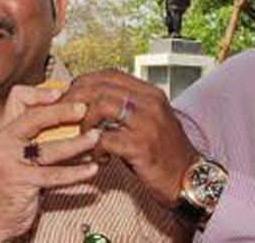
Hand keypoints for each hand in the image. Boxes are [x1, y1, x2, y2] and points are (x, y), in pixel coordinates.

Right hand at [0, 86, 100, 241]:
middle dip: (62, 111)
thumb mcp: (19, 152)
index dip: (40, 92)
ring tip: (96, 139)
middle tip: (85, 109)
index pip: (17, 97)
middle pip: (33, 117)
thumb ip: (37, 135)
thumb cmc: (13, 181)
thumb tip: (73, 118)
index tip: (63, 92)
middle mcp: (2, 140)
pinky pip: (53, 175)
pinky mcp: (19, 181)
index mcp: (3, 129)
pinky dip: (75, 172)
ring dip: (76, 143)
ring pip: (48, 147)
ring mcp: (8, 160)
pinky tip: (92, 169)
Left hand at [62, 69, 198, 206]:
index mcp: (149, 92)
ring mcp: (147, 123)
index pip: (109, 74)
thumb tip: (84, 101)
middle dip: (75, 99)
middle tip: (62, 115)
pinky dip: (95, 148)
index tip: (69, 95)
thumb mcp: (144, 121)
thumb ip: (121, 107)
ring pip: (101, 105)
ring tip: (84, 137)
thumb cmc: (160, 151)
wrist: (191, 179)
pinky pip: (106, 138)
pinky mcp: (142, 146)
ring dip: (85, 122)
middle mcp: (150, 102)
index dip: (84, 82)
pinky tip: (99, 157)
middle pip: (101, 87)